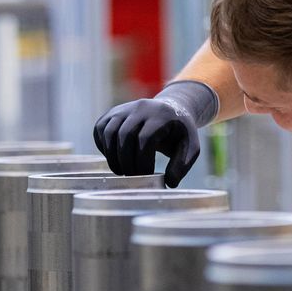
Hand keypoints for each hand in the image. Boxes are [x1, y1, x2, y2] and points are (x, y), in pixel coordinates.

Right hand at [92, 81, 217, 187]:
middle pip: (125, 136)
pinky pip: (100, 129)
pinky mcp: (112, 113)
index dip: (142, 161)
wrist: (170, 109)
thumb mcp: (191, 147)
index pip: (145, 139)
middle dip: (126, 161)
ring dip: (112, 156)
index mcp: (161, 115)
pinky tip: (114, 158)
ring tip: (121, 171)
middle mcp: (140, 108)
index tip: (146, 175)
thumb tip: (168, 183)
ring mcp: (124, 108)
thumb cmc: (180, 133)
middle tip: (132, 177)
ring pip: (109, 132)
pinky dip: (103, 146)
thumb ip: (182, 165)